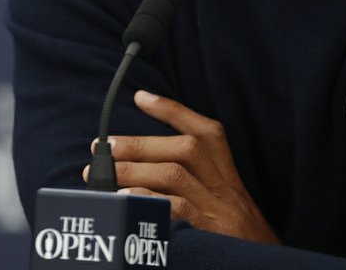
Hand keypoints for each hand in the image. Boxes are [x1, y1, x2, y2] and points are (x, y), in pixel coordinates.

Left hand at [84, 91, 278, 243]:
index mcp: (230, 182)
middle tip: (107, 145)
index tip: (141, 97)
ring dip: (136, 169)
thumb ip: (199, 192)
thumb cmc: (240, 248)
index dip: (173, 111)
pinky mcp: (209, 239)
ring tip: (106, 171)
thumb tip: (147, 173)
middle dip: (143, 143)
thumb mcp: (227, 214)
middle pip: (187, 149)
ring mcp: (218, 215)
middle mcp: (227, 192)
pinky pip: (176, 211)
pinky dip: (148, 200)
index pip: (207, 134)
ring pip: (177, 175)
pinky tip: (125, 199)